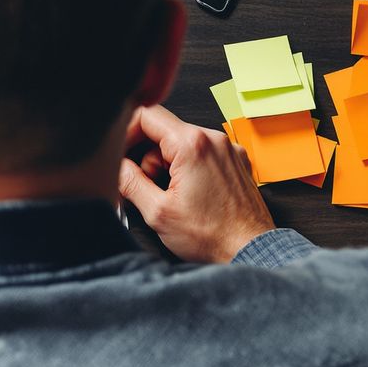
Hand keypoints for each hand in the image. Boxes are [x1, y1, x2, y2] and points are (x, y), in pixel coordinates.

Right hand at [117, 105, 275, 263]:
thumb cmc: (213, 236)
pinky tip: (191, 195)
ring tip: (175, 197)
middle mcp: (214, 140)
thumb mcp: (157, 212)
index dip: (127, 133)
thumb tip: (118, 167)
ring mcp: (228, 150)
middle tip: (150, 188)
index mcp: (193, 145)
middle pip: (164, 132)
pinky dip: (190, 169)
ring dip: (169, 166)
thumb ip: (129, 182)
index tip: (122, 152)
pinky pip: (203, 154)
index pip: (147, 115)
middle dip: (149, 159)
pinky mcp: (236, 162)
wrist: (250, 251)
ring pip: (183, 144)